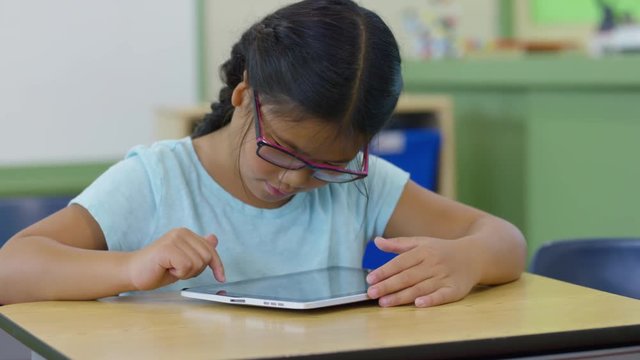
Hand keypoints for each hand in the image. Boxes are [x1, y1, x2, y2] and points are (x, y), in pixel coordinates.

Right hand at [127, 228, 224, 290]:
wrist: (133, 273)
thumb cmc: (157, 269)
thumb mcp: (183, 261)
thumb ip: (198, 250)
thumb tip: (214, 238)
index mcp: (187, 234)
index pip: (211, 250)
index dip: (217, 265)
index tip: (221, 278)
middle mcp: (182, 232)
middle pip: (207, 257)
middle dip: (196, 270)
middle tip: (178, 270)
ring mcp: (174, 239)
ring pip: (198, 263)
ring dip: (185, 273)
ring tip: (171, 268)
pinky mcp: (168, 248)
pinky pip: (186, 266)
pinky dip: (178, 273)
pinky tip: (166, 269)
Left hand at [365, 236, 479, 307]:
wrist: (475, 256)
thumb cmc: (442, 250)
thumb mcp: (421, 242)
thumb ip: (398, 244)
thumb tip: (376, 241)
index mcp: (423, 251)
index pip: (400, 262)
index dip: (384, 271)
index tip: (370, 279)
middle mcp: (433, 264)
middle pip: (407, 276)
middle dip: (388, 285)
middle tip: (371, 293)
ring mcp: (445, 277)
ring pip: (420, 288)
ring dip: (402, 296)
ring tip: (384, 302)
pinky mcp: (456, 290)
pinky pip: (442, 295)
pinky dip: (431, 300)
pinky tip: (418, 304)